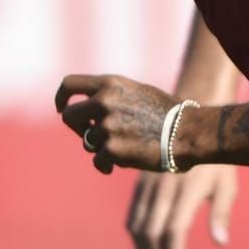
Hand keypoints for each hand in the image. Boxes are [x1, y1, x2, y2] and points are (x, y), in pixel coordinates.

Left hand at [55, 73, 176, 173]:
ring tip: (124, 147)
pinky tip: (119, 164)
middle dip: (78, 127)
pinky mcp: (111, 149)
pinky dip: (107, 164)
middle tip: (92, 134)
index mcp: (110, 84)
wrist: (187, 132)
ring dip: (101, 146)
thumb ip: (112, 96)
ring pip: (87, 141)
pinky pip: (98, 160)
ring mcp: (106, 126)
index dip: (62, 98)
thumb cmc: (168, 113)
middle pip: (69, 116)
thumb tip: (88, 108)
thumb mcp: (138, 92)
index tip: (62, 108)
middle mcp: (104, 102)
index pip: (69, 84)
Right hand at [126, 164, 239, 248]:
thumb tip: (221, 243)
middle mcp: (164, 188)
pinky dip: (137, 236)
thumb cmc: (217, 157)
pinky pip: (134, 214)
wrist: (192, 123)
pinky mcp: (141, 183)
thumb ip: (222, 213)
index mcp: (187, 189)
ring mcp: (149, 185)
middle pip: (152, 232)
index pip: (174, 230)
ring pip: (139, 226)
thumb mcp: (227, 182)